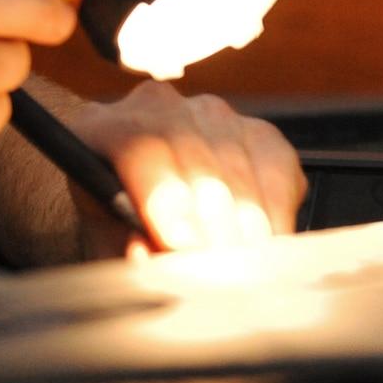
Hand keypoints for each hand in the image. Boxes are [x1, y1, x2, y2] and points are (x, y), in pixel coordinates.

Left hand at [66, 80, 305, 256]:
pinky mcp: (259, 132)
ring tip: (242, 272)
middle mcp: (159, 107)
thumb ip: (119, 246)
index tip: (181, 243)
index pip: (141, 149)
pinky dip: (276, 214)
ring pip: (239, 171)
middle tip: (220, 275)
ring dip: (246, 228)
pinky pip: (279, 172)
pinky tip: (263, 245)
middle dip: (211, 227)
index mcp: (103, 126)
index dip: (164, 198)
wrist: (141, 197)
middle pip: (196, 162)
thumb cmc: (116, 223)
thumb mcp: (104, 240)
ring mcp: (212, 114)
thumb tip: (144, 251)